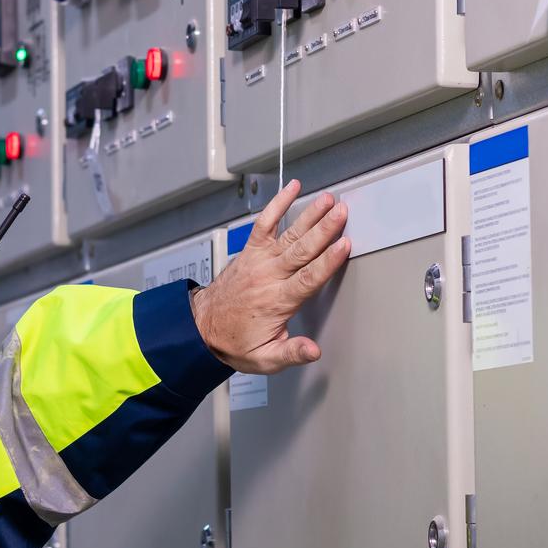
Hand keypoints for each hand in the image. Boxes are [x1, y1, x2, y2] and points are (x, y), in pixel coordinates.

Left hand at [190, 179, 351, 373]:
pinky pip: (264, 223)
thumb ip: (290, 353)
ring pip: (289, 234)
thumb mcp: (264, 358)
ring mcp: (259, 260)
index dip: (328, 261)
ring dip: (310, 215)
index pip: (307, 278)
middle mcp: (268, 277)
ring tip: (328, 200)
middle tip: (343, 213)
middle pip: (301, 250)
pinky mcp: (251, 250)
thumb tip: (313, 351)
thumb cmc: (235, 341)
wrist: (202, 328)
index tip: (344, 246)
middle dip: (324, 230)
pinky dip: (277, 204)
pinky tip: (292, 189)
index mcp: (276, 301)